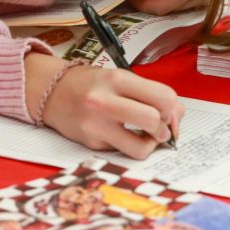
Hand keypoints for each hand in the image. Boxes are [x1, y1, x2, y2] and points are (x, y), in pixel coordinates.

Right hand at [28, 53, 184, 159]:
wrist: (52, 92)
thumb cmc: (92, 84)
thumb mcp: (120, 77)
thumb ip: (149, 92)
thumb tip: (177, 115)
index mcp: (117, 79)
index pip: (162, 96)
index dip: (174, 109)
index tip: (171, 113)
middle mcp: (105, 101)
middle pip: (153, 120)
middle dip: (166, 128)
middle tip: (162, 128)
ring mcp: (96, 125)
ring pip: (140, 147)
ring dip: (151, 145)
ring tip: (148, 137)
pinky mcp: (91, 143)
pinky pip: (122, 151)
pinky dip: (130, 146)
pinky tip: (125, 136)